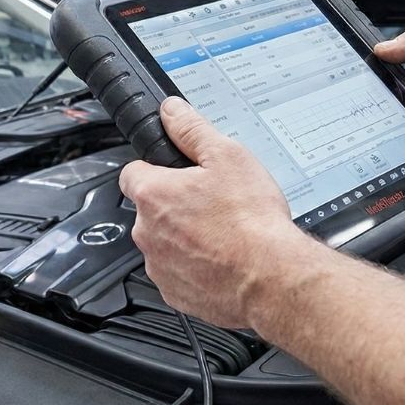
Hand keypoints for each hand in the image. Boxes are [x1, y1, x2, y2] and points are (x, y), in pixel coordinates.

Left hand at [118, 98, 307, 329]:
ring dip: (184, 237)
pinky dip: (194, 267)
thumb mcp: (227, 156)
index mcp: (153, 194)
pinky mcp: (174, 292)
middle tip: (213, 203)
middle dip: (176, 204)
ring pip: (164, 242)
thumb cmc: (251, 221)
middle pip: (151, 209)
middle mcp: (147, 232)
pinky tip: (222, 259)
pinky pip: (177, 273)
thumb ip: (192, 130)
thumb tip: (172, 111)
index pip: (132, 172)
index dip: (156, 168)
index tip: (176, 173)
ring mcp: (158, 265)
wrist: (271, 277)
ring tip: (222, 232)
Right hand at [374, 27, 404, 172]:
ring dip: (384, 125)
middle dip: (373, 100)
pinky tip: (395, 143)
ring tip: (376, 125)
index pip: (388, 65)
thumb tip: (382, 47)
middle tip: (364, 102)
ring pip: (391, 123)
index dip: (372, 67)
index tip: (357, 71)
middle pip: (385, 97)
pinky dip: (400, 145)